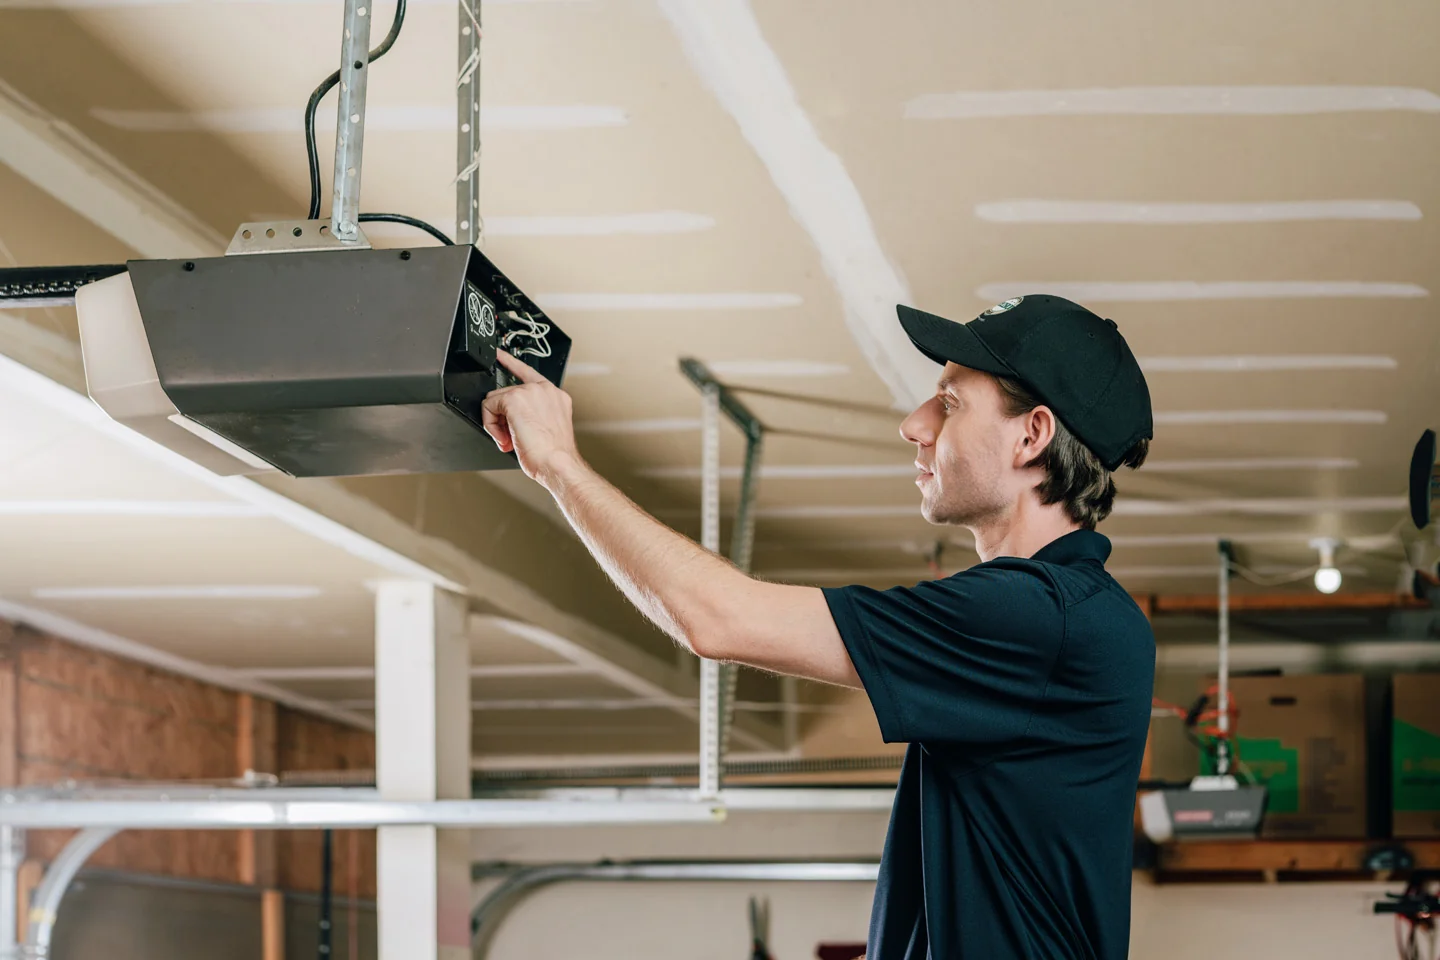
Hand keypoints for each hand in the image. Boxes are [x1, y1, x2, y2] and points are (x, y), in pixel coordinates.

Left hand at [481, 350, 580, 486]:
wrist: (557, 463)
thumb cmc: (554, 455)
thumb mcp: (547, 429)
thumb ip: (533, 416)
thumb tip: (509, 422)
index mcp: (556, 396)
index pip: (529, 373)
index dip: (511, 363)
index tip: (500, 354)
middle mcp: (545, 389)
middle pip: (508, 392)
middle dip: (503, 416)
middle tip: (511, 437)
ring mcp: (530, 391)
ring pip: (496, 399)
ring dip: (496, 422)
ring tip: (509, 440)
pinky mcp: (515, 398)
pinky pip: (488, 406)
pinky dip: (490, 424)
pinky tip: (504, 437)